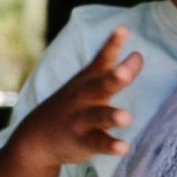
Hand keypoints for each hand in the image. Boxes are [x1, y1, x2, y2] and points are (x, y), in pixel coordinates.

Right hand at [19, 25, 143, 166]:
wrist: (36, 138)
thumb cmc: (72, 105)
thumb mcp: (86, 82)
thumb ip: (111, 67)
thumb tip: (140, 54)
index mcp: (88, 81)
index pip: (102, 60)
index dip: (112, 45)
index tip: (123, 30)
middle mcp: (85, 97)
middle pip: (101, 85)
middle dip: (115, 77)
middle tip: (127, 68)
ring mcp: (82, 119)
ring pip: (98, 116)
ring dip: (112, 116)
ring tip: (127, 117)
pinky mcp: (82, 141)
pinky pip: (97, 143)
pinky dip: (110, 146)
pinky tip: (124, 147)